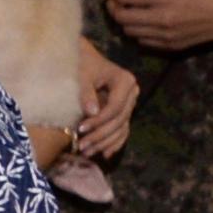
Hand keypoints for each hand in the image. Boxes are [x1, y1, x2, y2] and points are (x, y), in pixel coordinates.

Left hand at [76, 37, 138, 157]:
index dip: (99, 120)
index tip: (80, 128)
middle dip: (100, 135)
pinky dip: (114, 142)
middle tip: (81, 146)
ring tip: (87, 153)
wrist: (84, 58)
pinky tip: (104, 154)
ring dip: (105, 142)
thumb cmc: (81, 64)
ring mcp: (129, 104)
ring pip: (121, 128)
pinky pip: (122, 130)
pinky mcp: (123, 111)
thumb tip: (92, 112)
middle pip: (119, 120)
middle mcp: (132, 94)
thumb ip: (86, 92)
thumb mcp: (82, 75)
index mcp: (125, 82)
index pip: (115, 107)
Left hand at [105, 0, 212, 51]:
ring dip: (125, 20)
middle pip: (121, 17)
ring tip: (129, 10)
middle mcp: (162, 19)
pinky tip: (144, 22)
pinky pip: (143, 41)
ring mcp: (167, 35)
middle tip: (114, 0)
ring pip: (130, 31)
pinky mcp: (173, 46)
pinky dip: (138, 31)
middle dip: (113, 7)